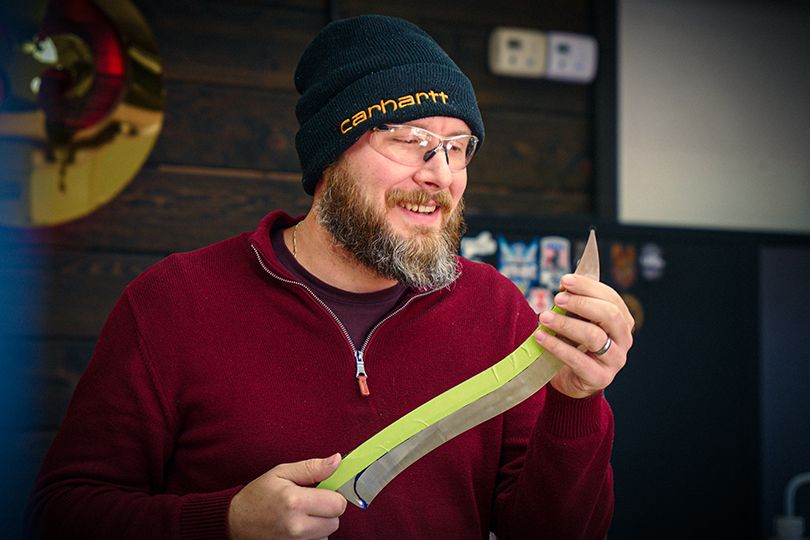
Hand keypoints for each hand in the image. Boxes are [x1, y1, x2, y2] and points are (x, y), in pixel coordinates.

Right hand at [228, 454, 347, 539]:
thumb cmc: (258, 495)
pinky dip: (311, 536)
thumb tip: (336, 460)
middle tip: (309, 503)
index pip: (338, 504)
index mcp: (295, 502)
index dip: (333, 496)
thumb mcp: (282, 473)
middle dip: (326, 511)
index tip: (322, 492)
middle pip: (335, 521)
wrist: (235, 521)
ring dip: (319, 526)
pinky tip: (297, 527)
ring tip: (299, 516)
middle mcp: (296, 527)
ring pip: (326, 534)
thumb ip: (312, 467)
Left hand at [534, 274, 633, 398]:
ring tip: (544, 317)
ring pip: (594, 336)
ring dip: (566, 324)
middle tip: (558, 298)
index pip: (611, 298)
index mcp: (622, 321)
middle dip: (581, 303)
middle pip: (609, 315)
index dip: (588, 287)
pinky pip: (578, 360)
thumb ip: (574, 304)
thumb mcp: (575, 320)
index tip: (565, 280)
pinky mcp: (600, 378)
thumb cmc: (573, 344)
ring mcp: (615, 360)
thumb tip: (564, 285)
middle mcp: (624, 339)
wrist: (570, 379)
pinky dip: (556, 346)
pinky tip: (540, 337)